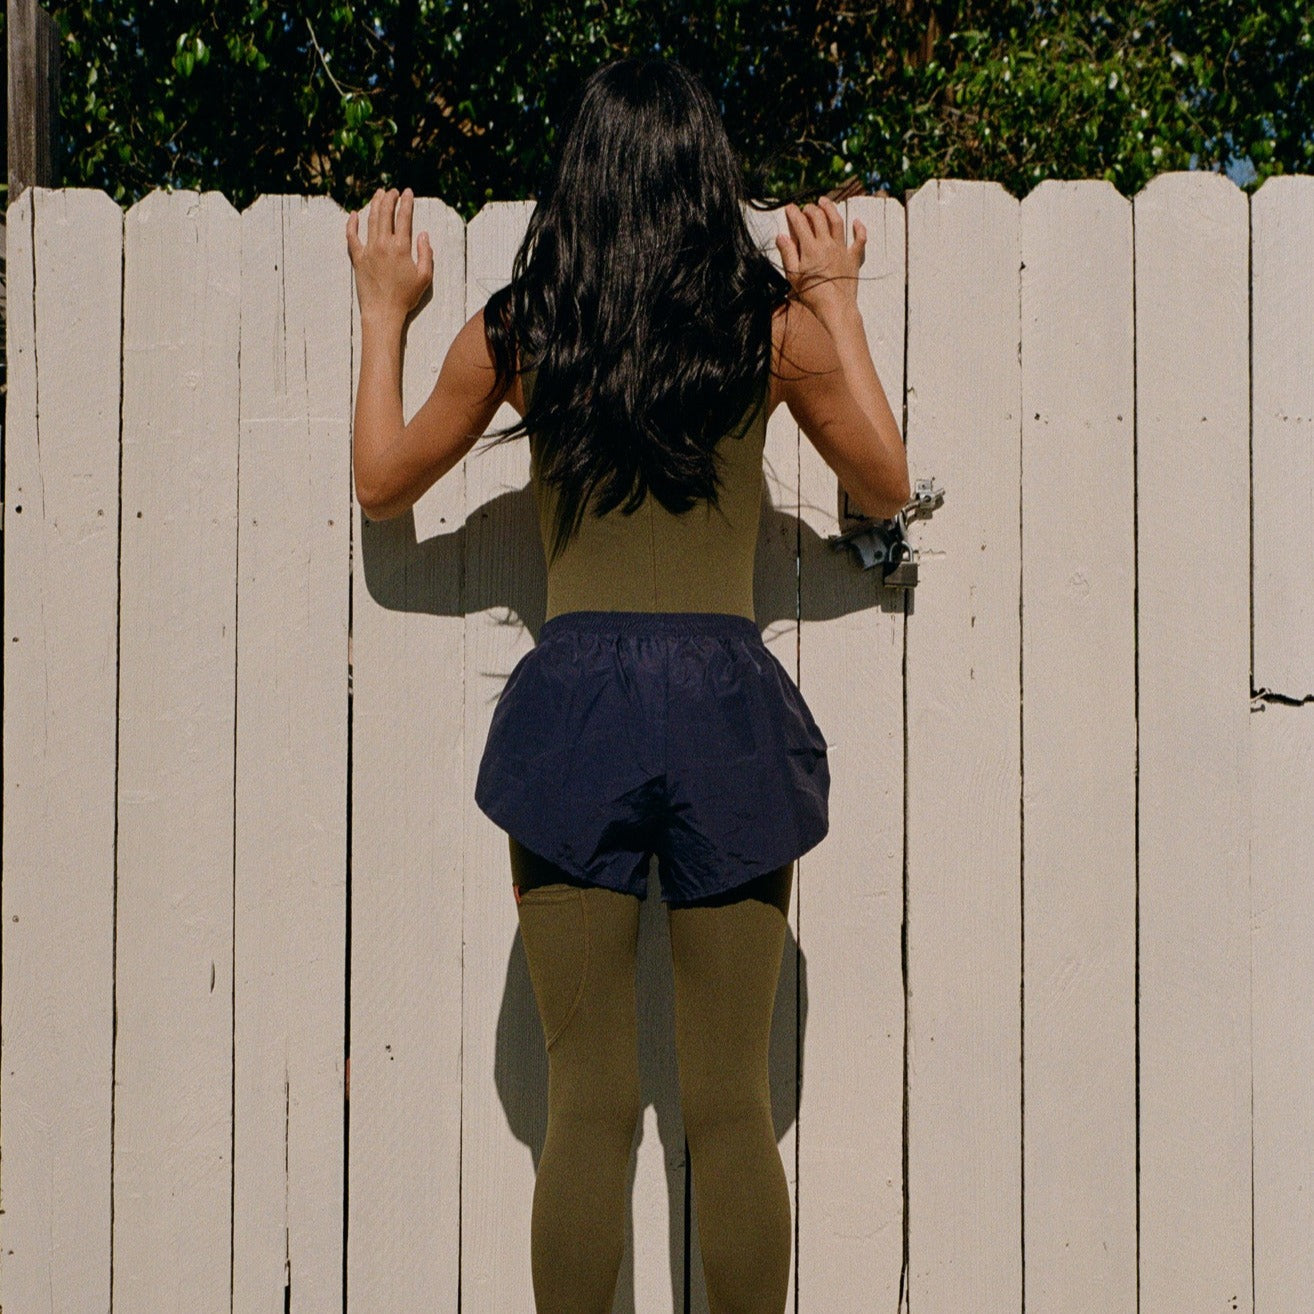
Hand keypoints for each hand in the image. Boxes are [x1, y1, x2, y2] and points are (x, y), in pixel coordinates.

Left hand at [346, 187, 432, 324]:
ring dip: (374, 204)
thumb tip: (423, 234)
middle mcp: (383, 244)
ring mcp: (368, 250)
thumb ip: (426, 253)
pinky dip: (352, 224)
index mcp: (401, 247)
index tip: (407, 192)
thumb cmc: (406, 297)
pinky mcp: (358, 258)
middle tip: (392, 191)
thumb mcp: (425, 277)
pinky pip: (352, 237)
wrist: (383, 312)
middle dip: (389, 198)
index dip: (406, 202)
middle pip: (385, 213)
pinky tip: (354, 214)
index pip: (404, 217)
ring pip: (370, 220)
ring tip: (378, 194)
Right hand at [776, 196, 865, 319]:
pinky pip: (859, 240)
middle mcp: (826, 244)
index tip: (789, 208)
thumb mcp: (793, 276)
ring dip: (830, 208)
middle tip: (805, 208)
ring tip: (824, 202)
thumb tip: (781, 236)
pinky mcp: (853, 257)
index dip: (793, 212)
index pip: (800, 223)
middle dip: (810, 208)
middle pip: (818, 217)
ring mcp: (841, 249)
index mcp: (810, 248)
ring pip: (837, 221)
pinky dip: (859, 229)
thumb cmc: (813, 295)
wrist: (835, 308)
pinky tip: (856, 222)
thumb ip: (787, 254)